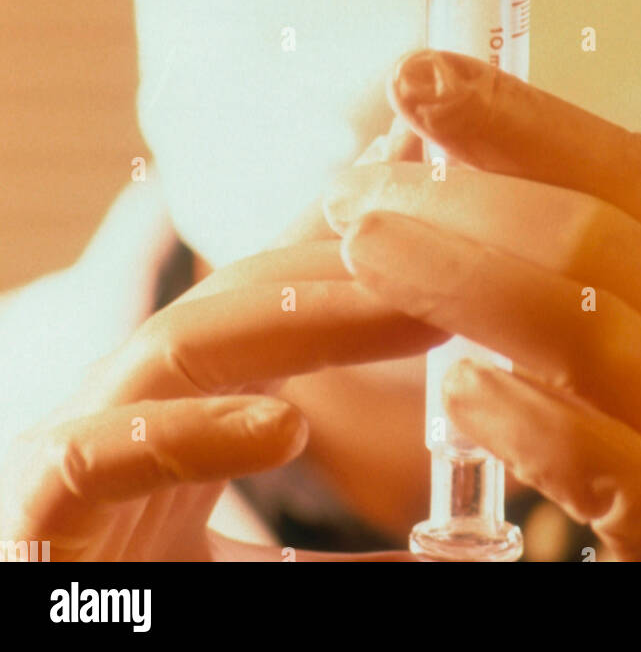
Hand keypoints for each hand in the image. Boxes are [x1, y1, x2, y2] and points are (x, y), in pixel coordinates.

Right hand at [0, 202, 436, 561]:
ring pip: (183, 345)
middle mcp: (135, 401)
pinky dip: (195, 434)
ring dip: (301, 320)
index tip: (425, 166)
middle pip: (240, 298)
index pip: (270, 292)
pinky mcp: (39, 507)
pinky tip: (284, 428)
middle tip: (459, 239)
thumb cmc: (148, 615)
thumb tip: (466, 554)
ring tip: (410, 315)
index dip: (342, 227)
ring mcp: (82, 443)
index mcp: (187, 405)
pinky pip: (105, 452)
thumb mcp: (271, 583)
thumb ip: (352, 562)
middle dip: (349, 263)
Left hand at [324, 49, 640, 561]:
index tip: (420, 75)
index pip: (622, 165)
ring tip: (368, 249)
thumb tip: (501, 186)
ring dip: (460, 278)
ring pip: (584, 329)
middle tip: (356, 189)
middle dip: (456, 200)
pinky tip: (460, 393)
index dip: (513, 114)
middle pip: (585, 235)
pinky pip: (609, 468)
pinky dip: (528, 422)